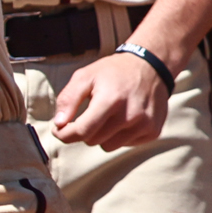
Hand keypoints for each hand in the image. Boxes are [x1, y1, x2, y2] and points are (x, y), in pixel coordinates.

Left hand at [51, 49, 171, 150]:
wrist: (151, 66)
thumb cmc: (113, 72)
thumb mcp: (85, 76)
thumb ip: (68, 99)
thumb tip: (58, 124)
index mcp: (111, 100)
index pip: (82, 131)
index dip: (65, 134)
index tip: (58, 130)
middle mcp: (130, 115)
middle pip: (93, 140)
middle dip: (85, 130)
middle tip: (89, 114)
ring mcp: (144, 125)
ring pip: (108, 146)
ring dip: (102, 135)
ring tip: (109, 114)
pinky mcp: (153, 131)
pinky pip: (125, 144)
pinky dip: (120, 135)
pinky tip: (125, 117)